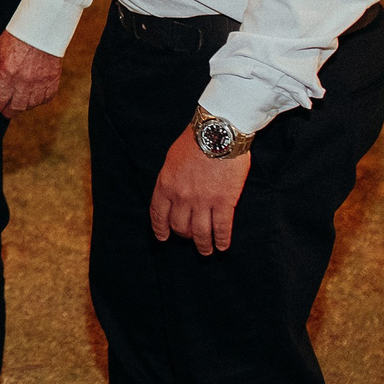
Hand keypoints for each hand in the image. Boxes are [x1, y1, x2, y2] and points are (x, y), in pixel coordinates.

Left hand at [0, 30, 60, 115]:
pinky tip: (36, 98)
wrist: (42, 28)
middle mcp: (23, 82)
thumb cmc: (18, 37)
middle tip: (6, 112)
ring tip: (20, 104)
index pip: (0, 100)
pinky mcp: (52, 80)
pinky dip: (40, 100)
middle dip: (9, 112)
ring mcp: (39, 83)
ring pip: (31, 104)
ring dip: (24, 106)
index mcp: (7, 75)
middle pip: (16, 107)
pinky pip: (47, 98)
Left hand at [151, 123, 247, 253]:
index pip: (158, 214)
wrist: (218, 132)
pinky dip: (221, 240)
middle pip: (180, 226)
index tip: (163, 238)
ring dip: (203, 245)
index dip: (161, 229)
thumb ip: (170, 179)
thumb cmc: (194, 141)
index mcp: (166, 185)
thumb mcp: (172, 159)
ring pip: (200, 233)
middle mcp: (181, 197)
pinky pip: (221, 228)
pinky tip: (222, 246)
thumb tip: (172, 193)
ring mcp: (203, 202)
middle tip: (190, 239)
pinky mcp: (224, 202)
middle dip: (184, 236)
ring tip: (206, 251)